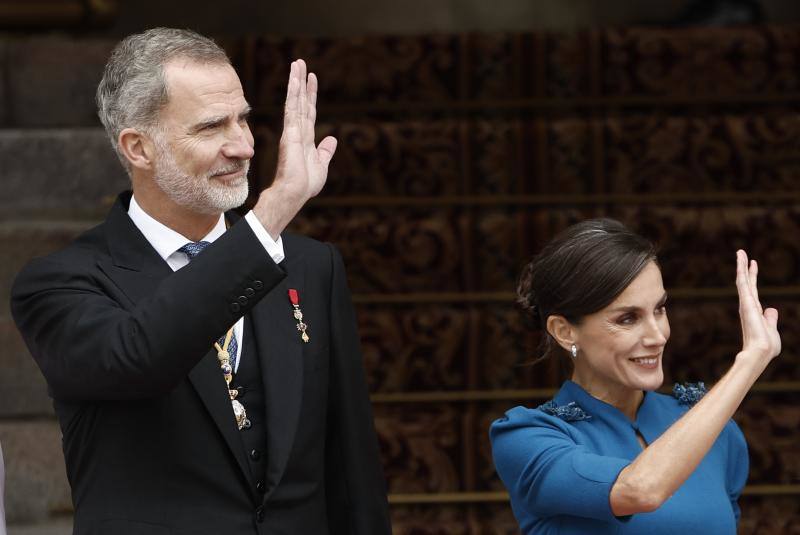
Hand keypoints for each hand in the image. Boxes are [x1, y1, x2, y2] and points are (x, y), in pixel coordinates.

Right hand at [254, 59, 337, 237]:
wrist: (294, 193)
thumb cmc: (305, 184)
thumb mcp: (322, 166)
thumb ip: (325, 151)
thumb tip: (332, 139)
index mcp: (306, 138)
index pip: (309, 112)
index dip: (311, 95)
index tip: (312, 78)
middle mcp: (298, 131)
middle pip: (301, 101)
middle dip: (301, 82)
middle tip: (300, 62)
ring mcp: (293, 130)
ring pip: (295, 101)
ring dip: (296, 81)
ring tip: (297, 63)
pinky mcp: (290, 132)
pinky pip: (292, 109)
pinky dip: (293, 93)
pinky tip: (294, 80)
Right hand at [735, 250, 780, 364]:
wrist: (761, 352)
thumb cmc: (766, 346)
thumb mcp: (772, 330)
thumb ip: (771, 319)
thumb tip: (772, 309)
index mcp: (754, 311)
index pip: (753, 291)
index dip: (752, 277)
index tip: (753, 264)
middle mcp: (748, 305)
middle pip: (746, 282)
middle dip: (744, 268)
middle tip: (742, 253)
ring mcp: (746, 303)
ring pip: (743, 280)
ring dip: (741, 265)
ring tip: (740, 252)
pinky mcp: (747, 301)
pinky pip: (743, 282)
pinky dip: (742, 271)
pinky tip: (742, 261)